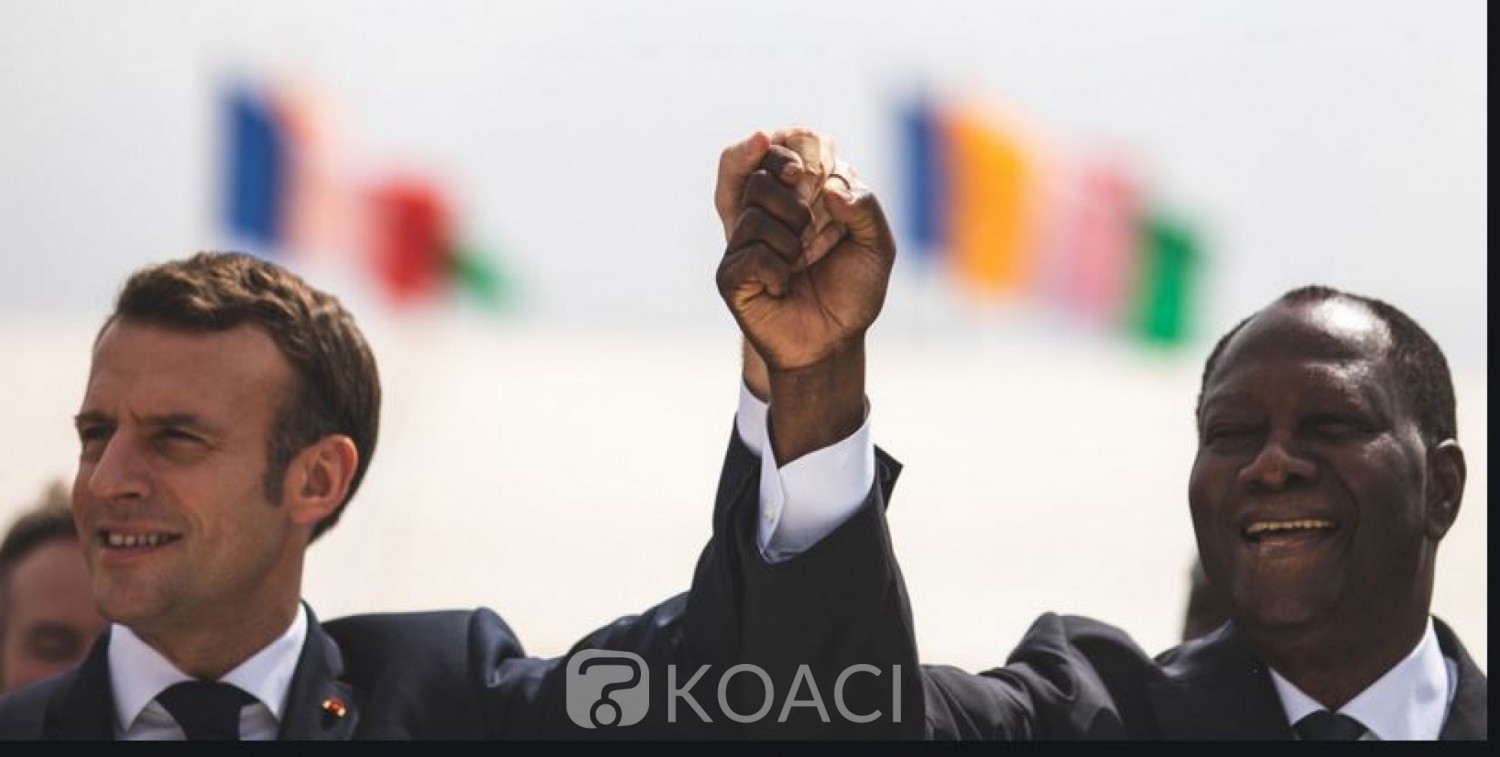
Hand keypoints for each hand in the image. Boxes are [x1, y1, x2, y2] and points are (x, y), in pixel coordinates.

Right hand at [716, 129, 895, 372]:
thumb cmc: (852, 291)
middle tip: (809, 222)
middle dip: (790, 195)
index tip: (802, 167)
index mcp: (794, 197)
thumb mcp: (876, 245)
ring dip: (791, 237)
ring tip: (802, 261)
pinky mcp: (731, 275)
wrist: (834, 343)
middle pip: (758, 175)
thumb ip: (865, 206)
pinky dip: (777, 267)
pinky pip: (750, 253)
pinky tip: (784, 285)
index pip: (774, 152)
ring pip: (753, 212)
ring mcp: (743, 244)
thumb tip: (829, 188)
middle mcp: (763, 215)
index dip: (783, 149)